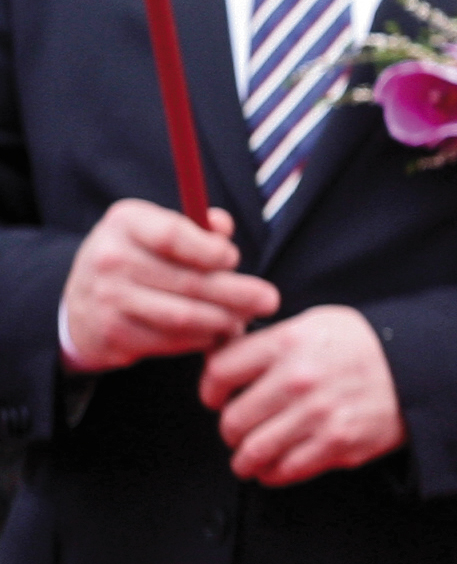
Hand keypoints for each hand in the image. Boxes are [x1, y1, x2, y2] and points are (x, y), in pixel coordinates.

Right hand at [59, 199, 277, 370]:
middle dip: (237, 294)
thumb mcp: (159, 229)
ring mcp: (106, 299)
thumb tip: (223, 228)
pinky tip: (217, 334)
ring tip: (244, 319)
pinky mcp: (111, 334)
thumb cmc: (140, 258)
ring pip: (183, 316)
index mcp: (125, 222)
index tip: (234, 259)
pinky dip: (200, 339)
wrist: (81, 302)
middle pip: (187, 281)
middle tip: (269, 301)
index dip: (211, 251)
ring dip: (223, 321)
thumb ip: (197, 226)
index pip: (175, 236)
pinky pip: (169, 340)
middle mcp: (109, 259)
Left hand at [198, 305, 404, 485]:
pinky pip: (284, 470)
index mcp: (290, 342)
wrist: (422, 368)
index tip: (217, 397)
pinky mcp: (337, 444)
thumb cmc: (365, 346)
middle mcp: (300, 379)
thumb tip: (220, 351)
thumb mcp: (316, 323)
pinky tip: (276, 464)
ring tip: (250, 454)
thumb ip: (269, 339)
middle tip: (240, 427)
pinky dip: (272, 473)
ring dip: (246, 457)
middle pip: (231, 419)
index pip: (219, 372)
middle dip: (231, 427)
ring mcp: (319, 415)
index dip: (210, 389)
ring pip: (252, 451)